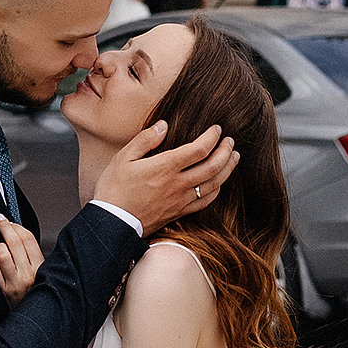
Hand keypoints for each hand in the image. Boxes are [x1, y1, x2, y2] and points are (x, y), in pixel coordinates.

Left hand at [0, 215, 42, 305]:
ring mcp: (15, 283)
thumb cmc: (34, 292)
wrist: (31, 317)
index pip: (29, 239)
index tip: (10, 221)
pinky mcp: (3, 291)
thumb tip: (16, 231)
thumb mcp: (40, 272)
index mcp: (41, 267)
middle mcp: (29, 274)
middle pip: (15, 242)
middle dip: (5, 227)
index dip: (18, 227)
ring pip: (2, 254)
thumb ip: (31, 254)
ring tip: (0, 249)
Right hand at [94, 119, 237, 233]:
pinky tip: (219, 183)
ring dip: (227, 169)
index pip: (199, 149)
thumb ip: (145, 140)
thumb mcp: (123, 158)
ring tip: (234, 157)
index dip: (212, 137)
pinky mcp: (180, 212)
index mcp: (165, 167)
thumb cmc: (115, 189)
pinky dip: (216, 190)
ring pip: (214, 184)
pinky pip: (205, 201)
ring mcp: (181, 200)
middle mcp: (178, 183)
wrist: (113, 223)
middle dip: (225, 151)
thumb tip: (164, 125)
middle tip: (231, 141)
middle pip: (213, 166)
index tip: (217, 129)